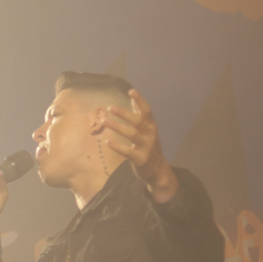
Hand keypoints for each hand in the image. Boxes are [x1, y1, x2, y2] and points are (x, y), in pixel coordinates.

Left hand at [105, 88, 178, 202]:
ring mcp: (147, 147)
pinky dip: (118, 146)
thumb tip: (134, 99)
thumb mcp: (148, 130)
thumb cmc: (149, 147)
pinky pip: (128, 152)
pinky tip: (107, 142)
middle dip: (125, 113)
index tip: (131, 91)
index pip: (147, 110)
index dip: (140, 100)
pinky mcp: (141, 159)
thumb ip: (141, 115)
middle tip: (110, 107)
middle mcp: (151, 134)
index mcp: (152, 126)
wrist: (158, 170)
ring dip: (118, 127)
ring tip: (105, 121)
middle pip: (138, 121)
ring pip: (132, 134)